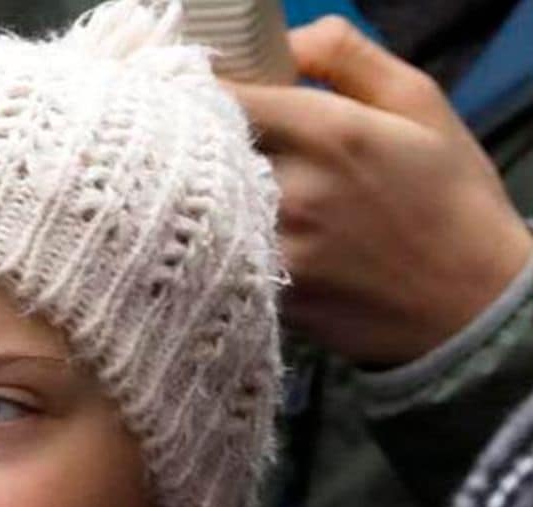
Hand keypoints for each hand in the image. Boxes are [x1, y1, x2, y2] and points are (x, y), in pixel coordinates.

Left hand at [227, 17, 531, 367]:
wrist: (469, 304)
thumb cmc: (447, 197)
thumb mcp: (417, 102)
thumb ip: (343, 56)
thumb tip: (279, 42)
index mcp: (328, 131)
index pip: (220, 95)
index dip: (197, 90)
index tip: (199, 92)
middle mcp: (292, 190)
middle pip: (199, 150)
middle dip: (196, 140)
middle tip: (211, 143)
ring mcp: (274, 248)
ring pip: (202, 204)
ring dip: (203, 192)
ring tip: (229, 191)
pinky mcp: (263, 294)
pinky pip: (216, 252)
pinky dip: (217, 238)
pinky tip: (240, 237)